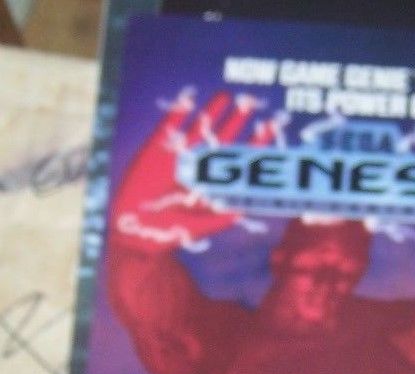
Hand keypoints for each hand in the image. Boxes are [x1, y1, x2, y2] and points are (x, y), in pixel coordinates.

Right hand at [111, 89, 275, 252]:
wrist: (139, 230)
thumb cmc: (174, 231)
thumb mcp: (205, 224)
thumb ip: (225, 215)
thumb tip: (248, 207)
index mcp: (214, 180)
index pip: (240, 158)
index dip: (255, 143)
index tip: (270, 128)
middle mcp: (200, 164)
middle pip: (223, 138)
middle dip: (236, 121)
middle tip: (249, 104)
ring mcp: (178, 154)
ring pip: (199, 127)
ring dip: (211, 112)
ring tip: (225, 96)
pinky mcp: (156, 148)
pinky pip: (168, 126)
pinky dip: (177, 113)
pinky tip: (189, 99)